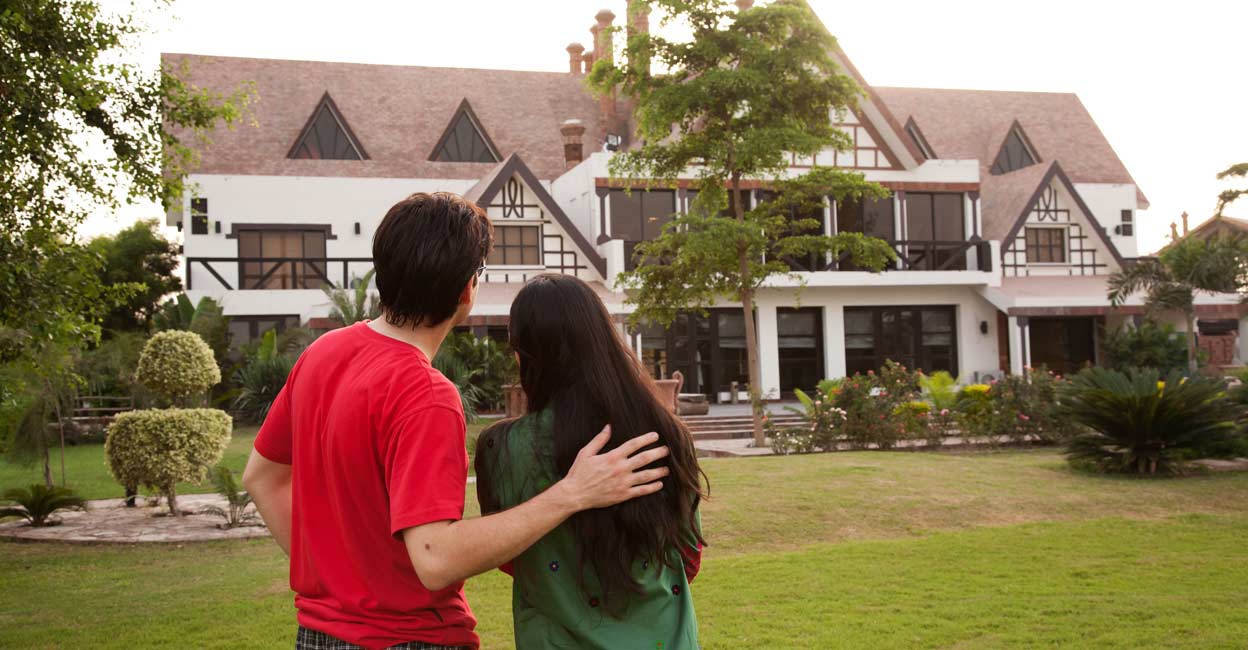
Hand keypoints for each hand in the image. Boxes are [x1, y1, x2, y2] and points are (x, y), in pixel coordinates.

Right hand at [552, 426, 669, 512]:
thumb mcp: (586, 453)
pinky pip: (641, 491)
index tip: (656, 436)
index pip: (633, 444)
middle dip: (658, 453)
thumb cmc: (579, 472)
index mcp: (612, 456)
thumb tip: (608, 427)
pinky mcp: (623, 495)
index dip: (646, 439)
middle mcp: (620, 469)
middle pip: (644, 458)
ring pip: (646, 475)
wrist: (575, 494)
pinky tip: (659, 484)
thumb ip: (599, 440)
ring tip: (667, 469)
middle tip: (667, 450)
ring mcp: (623, 483)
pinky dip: (652, 487)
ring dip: (659, 471)